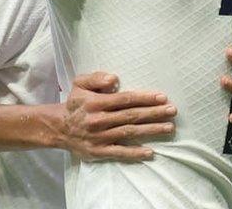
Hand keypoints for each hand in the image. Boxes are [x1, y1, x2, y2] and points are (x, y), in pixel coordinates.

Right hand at [59, 71, 175, 161]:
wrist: (58, 128)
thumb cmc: (75, 104)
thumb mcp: (79, 84)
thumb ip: (96, 78)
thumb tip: (115, 79)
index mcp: (96, 102)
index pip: (125, 99)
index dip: (145, 98)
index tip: (162, 97)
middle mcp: (99, 120)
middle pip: (131, 116)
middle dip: (154, 113)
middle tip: (173, 110)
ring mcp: (100, 137)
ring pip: (129, 133)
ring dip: (151, 130)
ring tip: (169, 127)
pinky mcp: (99, 151)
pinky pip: (119, 152)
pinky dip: (135, 153)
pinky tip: (150, 152)